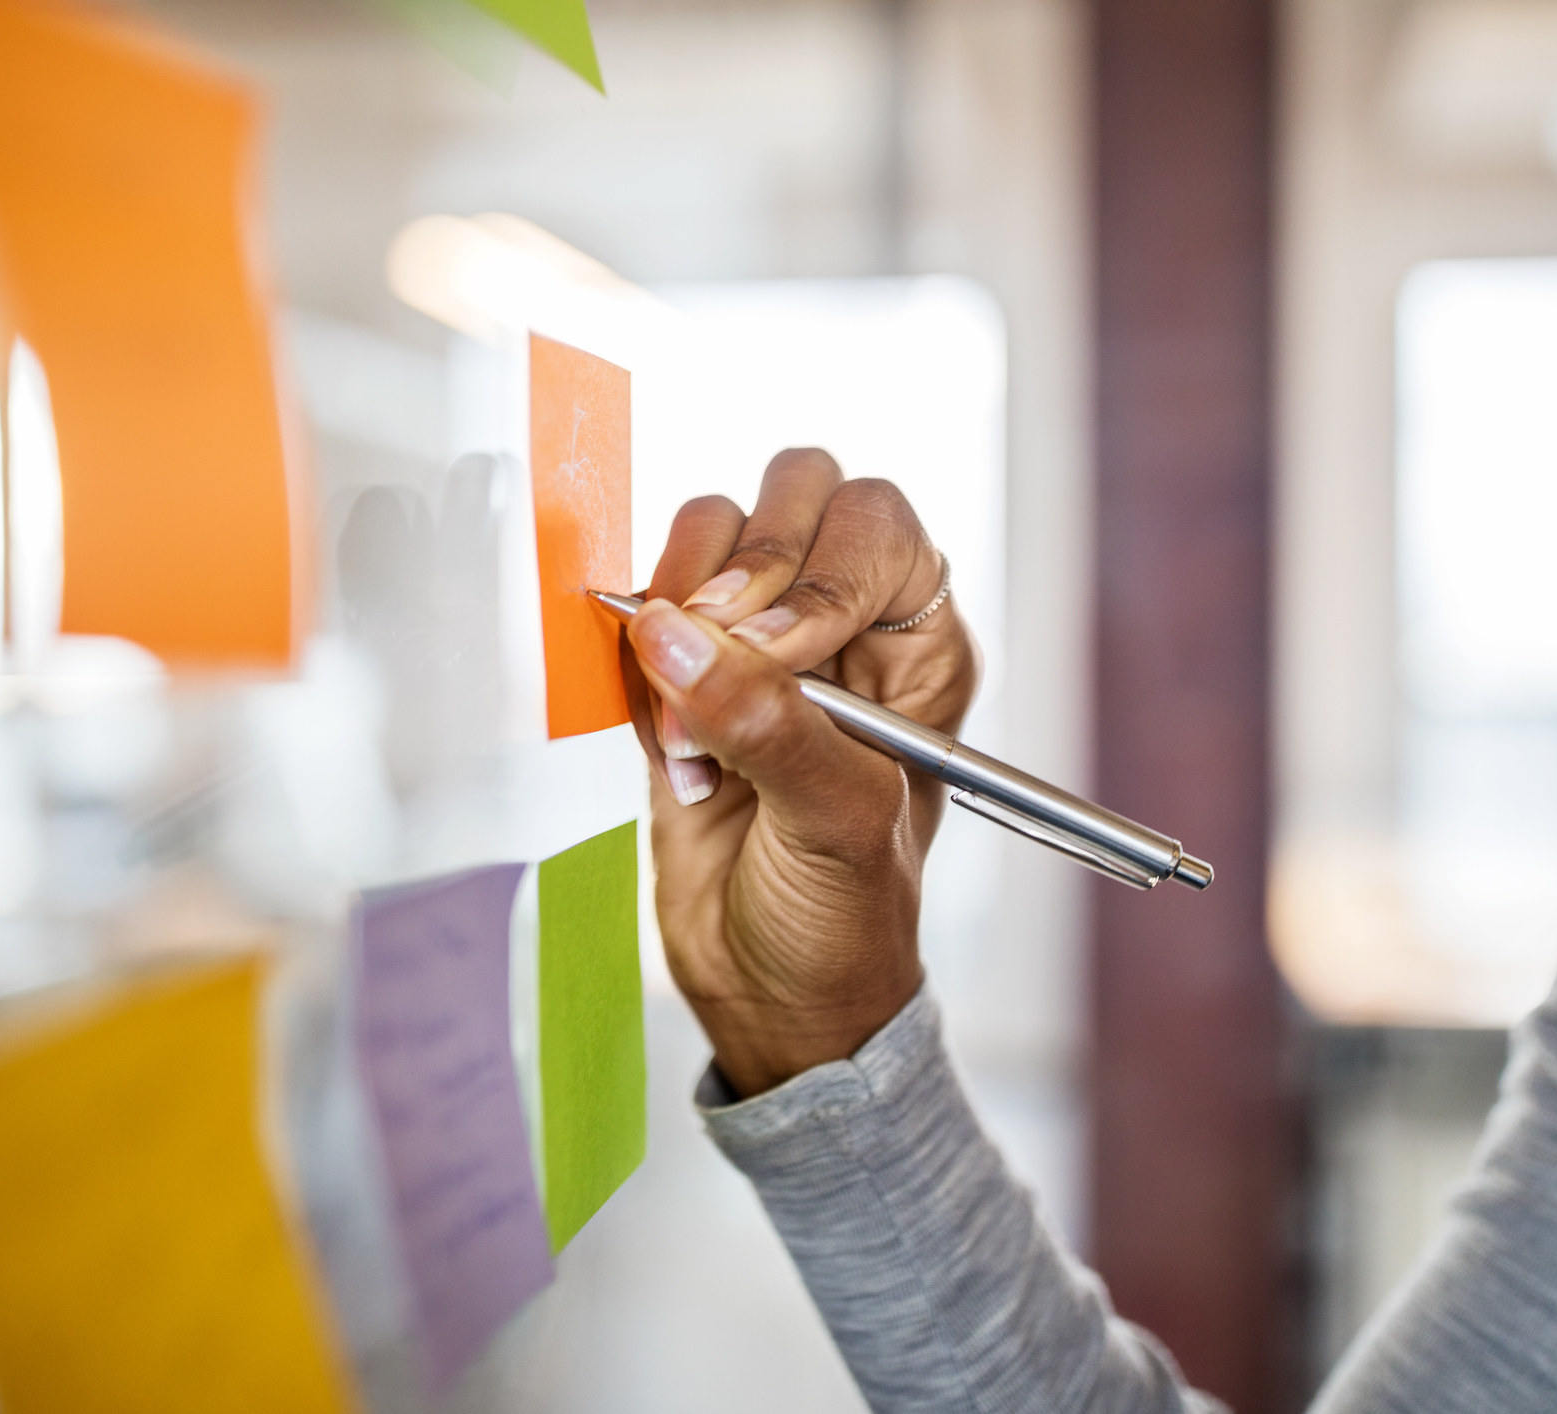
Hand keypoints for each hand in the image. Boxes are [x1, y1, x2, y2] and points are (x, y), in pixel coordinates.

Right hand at [620, 449, 977, 1096]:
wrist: (770, 996)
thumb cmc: (844, 922)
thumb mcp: (837, 826)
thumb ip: (769, 725)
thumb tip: (678, 637)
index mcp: (918, 647)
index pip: (878, 529)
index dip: (820, 570)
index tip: (773, 652)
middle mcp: (846, 624)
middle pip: (798, 495)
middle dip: (747, 568)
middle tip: (717, 651)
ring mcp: (759, 642)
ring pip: (712, 535)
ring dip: (683, 619)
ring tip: (697, 733)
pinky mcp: (683, 673)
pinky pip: (645, 609)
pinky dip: (638, 661)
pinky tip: (672, 749)